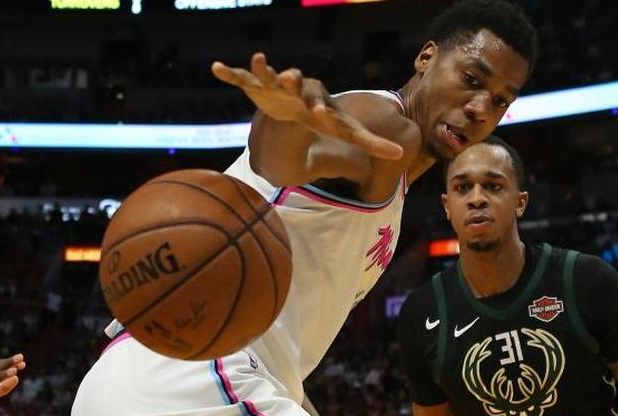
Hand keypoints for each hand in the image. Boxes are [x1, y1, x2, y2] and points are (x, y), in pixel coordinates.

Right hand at [212, 53, 402, 160]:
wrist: (295, 106)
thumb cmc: (320, 119)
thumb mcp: (346, 131)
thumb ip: (371, 142)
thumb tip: (401, 154)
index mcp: (315, 99)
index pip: (318, 104)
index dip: (317, 109)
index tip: (316, 114)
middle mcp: (296, 88)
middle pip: (295, 83)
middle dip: (293, 81)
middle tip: (291, 77)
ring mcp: (274, 85)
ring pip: (268, 74)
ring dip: (262, 68)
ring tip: (257, 59)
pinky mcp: (255, 87)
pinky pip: (241, 79)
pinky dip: (229, 73)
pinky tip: (215, 68)